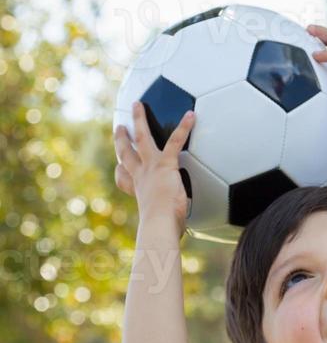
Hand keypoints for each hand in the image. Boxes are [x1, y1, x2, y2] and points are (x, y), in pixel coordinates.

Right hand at [114, 101, 194, 236]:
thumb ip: (169, 224)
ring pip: (141, 138)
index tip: (119, 166)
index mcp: (138, 191)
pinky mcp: (164, 164)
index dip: (120, 171)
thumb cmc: (162, 231)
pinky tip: (191, 115)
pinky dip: (184, 128)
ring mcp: (150, 168)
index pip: (124, 178)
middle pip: (126, 154)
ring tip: (138, 105)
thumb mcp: (163, 226)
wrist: (159, 225)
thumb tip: (176, 237)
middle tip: (120, 127)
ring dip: (139, 120)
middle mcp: (140, 177)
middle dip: (122, 139)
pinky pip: (175, 141)